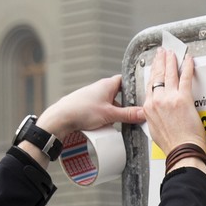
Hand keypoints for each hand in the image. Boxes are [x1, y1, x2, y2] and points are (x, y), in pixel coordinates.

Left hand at [17, 76, 146, 168]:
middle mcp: (101, 88)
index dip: (135, 86)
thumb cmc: (81, 110)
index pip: (126, 80)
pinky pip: (103, 111)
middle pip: (120, 95)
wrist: (61, 118)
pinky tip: (107, 126)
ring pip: (112, 104)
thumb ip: (128, 115)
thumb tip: (144, 113)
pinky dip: (107, 117)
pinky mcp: (89, 107)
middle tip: (132, 114)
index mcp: (108, 84)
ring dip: (116, 113)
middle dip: (126, 105)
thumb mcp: (110, 114)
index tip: (142, 95)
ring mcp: (94, 98)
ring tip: (118, 123)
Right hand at [145, 50, 205, 171]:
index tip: (154, 65)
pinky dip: (187, 67)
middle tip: (163, 53)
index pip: (149, 84)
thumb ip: (154, 117)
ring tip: (173, 53)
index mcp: (148, 108)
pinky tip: (189, 60)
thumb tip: (157, 112)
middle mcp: (156, 101)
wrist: (180, 151)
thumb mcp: (154, 129)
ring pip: (169, 73)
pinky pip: (185, 78)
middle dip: (160, 61)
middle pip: (157, 75)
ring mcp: (169, 98)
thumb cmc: (171, 145)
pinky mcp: (183, 99)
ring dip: (171, 60)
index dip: (152, 72)